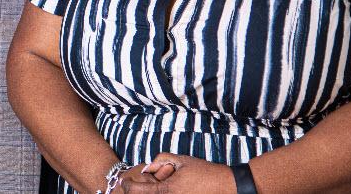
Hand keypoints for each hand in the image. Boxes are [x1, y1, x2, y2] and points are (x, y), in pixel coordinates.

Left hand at [116, 153, 233, 192]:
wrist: (226, 186)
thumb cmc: (203, 172)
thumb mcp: (181, 160)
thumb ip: (160, 161)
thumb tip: (146, 168)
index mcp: (168, 190)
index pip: (138, 192)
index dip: (127, 186)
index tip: (124, 181)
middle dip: (137, 191)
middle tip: (132, 184)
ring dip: (150, 192)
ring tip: (151, 184)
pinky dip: (161, 193)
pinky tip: (167, 186)